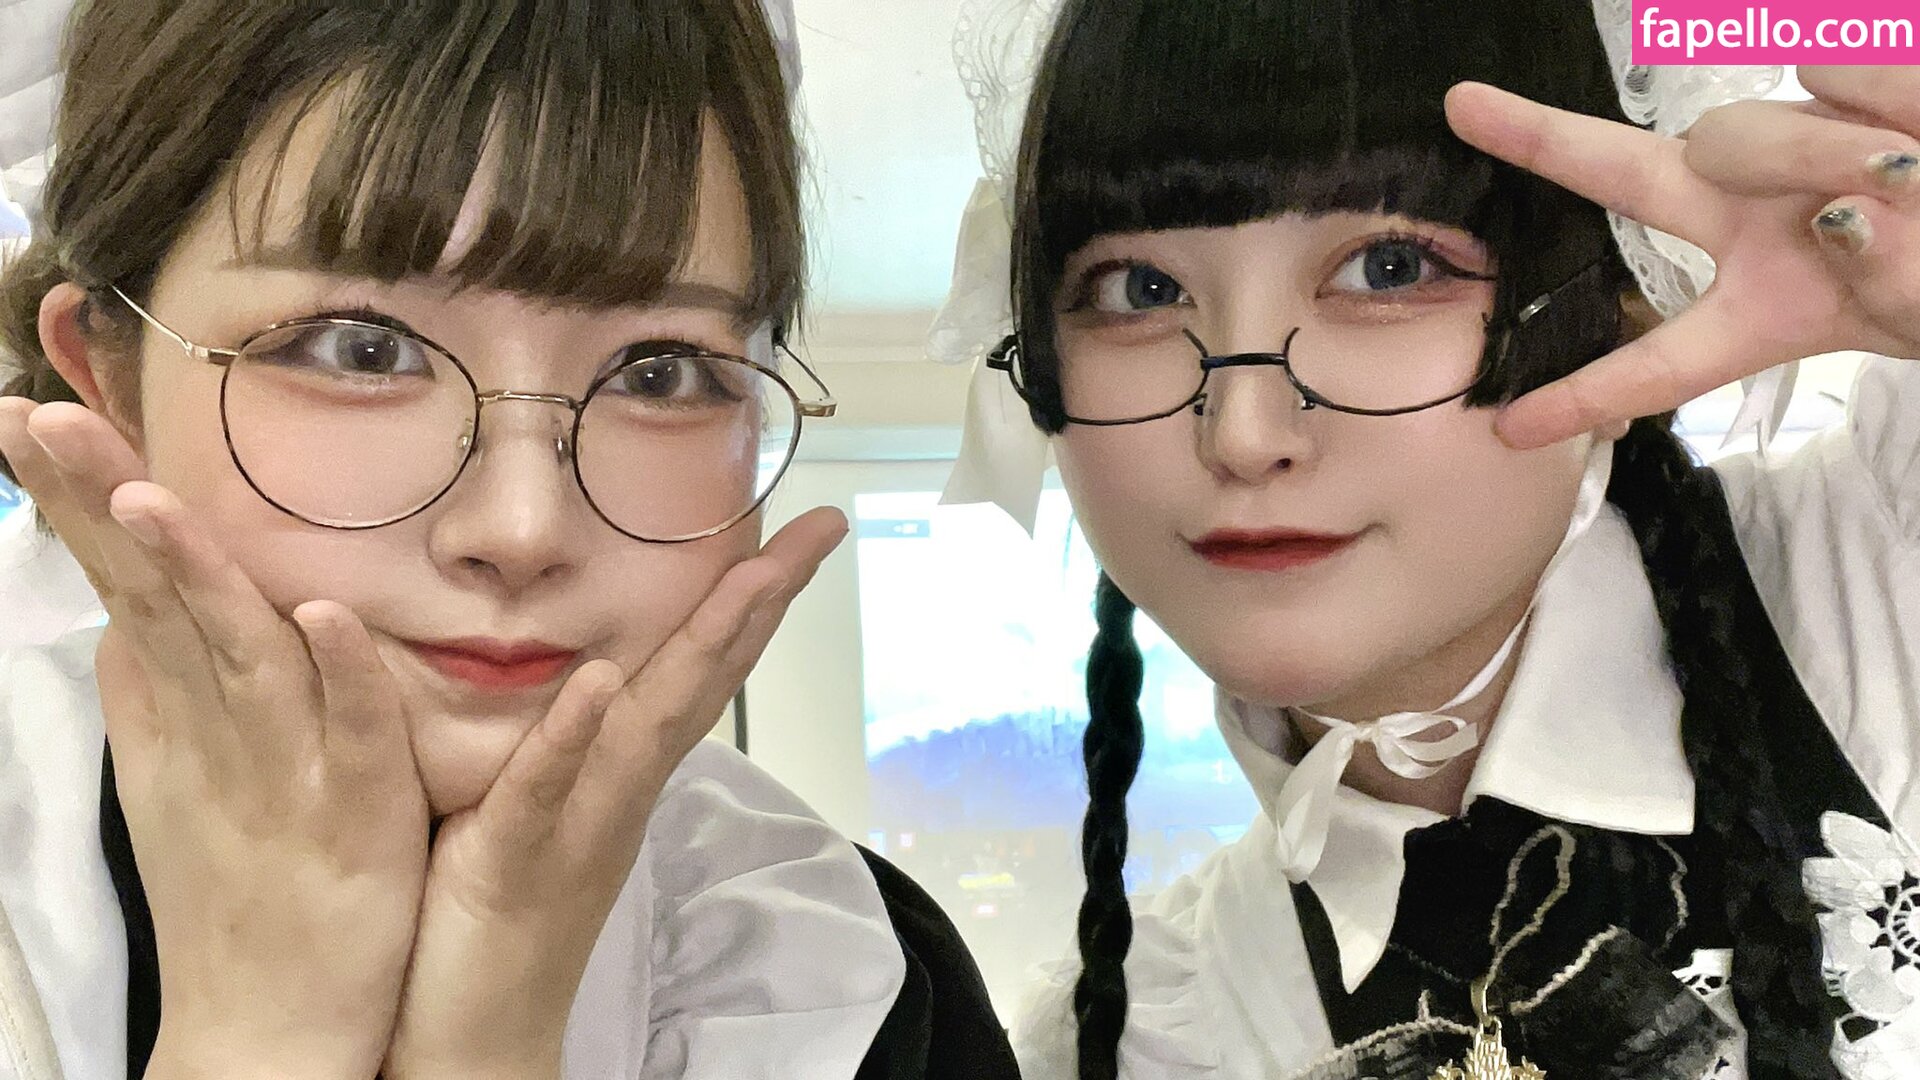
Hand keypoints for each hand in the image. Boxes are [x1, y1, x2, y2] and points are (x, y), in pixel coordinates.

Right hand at [0, 398, 430, 1079]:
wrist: (270, 1027)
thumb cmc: (232, 885)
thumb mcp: (174, 777)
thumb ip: (152, 691)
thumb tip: (121, 615)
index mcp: (176, 707)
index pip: (120, 579)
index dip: (78, 498)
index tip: (28, 409)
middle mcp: (214, 725)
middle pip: (151, 598)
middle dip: (97, 507)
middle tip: (36, 417)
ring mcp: (281, 770)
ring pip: (236, 654)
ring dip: (193, 577)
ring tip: (152, 498)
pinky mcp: (358, 816)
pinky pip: (352, 736)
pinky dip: (339, 678)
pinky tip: (326, 618)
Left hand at [381, 506, 848, 1079]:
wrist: (471, 1041)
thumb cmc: (486, 917)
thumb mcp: (524, 803)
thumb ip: (551, 736)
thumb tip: (570, 662)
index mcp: (618, 770)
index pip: (695, 668)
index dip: (745, 600)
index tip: (791, 534)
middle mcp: (620, 791)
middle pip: (703, 679)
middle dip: (762, 600)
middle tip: (820, 532)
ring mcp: (581, 826)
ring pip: (654, 724)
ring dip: (706, 647)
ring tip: (754, 575)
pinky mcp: (517, 863)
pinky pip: (549, 793)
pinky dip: (573, 736)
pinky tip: (597, 680)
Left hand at [1446, 66, 1919, 448]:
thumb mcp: (1917, 306)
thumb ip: (1878, 268)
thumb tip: (1844, 202)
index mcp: (1766, 308)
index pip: (1660, 362)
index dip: (1586, 399)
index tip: (1506, 434)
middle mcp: (1758, 221)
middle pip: (1632, 175)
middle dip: (1545, 138)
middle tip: (1463, 104)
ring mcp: (1792, 143)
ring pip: (1738, 132)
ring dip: (1822, 158)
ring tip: (1912, 176)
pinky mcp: (1842, 70)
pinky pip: (1833, 74)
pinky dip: (1888, 105)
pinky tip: (1916, 135)